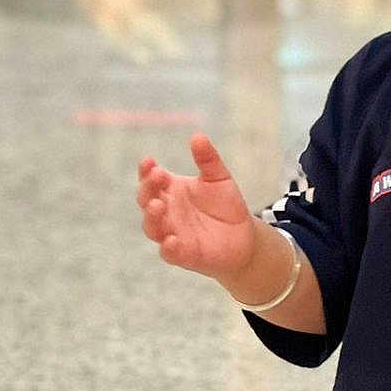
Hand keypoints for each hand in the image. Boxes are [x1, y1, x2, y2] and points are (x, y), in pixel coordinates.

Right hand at [136, 134, 258, 280]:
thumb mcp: (219, 178)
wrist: (244, 236)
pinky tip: (171, 240)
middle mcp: (166, 212)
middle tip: (157, 177)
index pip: (150, 179)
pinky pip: (169, 253)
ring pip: (152, 227)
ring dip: (152, 216)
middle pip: (146, 200)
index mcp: (170, 191)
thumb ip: (208, 159)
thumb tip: (197, 136)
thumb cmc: (225, 205)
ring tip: (158, 205)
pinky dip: (168, 247)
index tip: (149, 161)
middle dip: (148, 189)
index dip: (146, 171)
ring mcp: (172, 233)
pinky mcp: (183, 254)